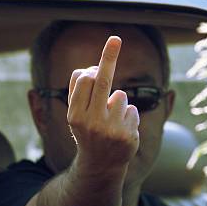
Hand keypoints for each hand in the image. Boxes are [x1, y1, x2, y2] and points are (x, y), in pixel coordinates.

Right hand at [66, 36, 139, 176]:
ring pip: (120, 95)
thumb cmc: (88, 132)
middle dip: (109, 56)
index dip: (95, 66)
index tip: (110, 45)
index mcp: (74, 115)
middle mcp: (90, 122)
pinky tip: (122, 130)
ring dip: (118, 103)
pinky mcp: (127, 136)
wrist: (100, 166)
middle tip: (115, 39)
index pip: (84, 80)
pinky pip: (132, 109)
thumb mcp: (77, 115)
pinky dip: (129, 116)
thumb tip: (93, 68)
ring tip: (112, 120)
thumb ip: (81, 92)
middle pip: (101, 80)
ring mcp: (110, 130)